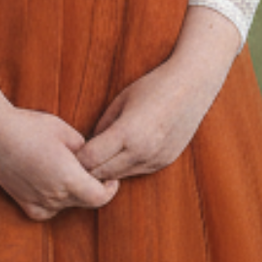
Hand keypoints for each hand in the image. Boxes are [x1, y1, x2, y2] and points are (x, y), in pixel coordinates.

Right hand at [0, 106, 119, 220]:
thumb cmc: (30, 127)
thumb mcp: (67, 132)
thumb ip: (86, 150)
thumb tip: (92, 160)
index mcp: (70, 178)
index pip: (101, 197)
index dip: (110, 188)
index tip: (110, 177)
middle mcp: (55, 195)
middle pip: (85, 201)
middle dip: (93, 187)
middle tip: (91, 170)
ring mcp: (38, 201)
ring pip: (67, 205)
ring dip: (74, 193)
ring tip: (68, 172)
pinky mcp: (23, 202)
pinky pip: (46, 211)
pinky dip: (54, 203)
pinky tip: (51, 186)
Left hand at [78, 7, 240, 181]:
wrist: (193, 85)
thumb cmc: (154, 86)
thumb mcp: (121, 100)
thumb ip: (103, 126)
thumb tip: (89, 146)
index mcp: (127, 133)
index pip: (89, 160)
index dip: (75, 159)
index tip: (68, 153)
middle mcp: (142, 151)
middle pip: (101, 174)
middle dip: (87, 169)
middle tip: (76, 161)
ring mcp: (155, 160)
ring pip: (119, 177)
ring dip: (106, 170)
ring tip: (96, 158)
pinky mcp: (164, 162)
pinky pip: (136, 172)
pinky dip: (124, 167)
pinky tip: (121, 153)